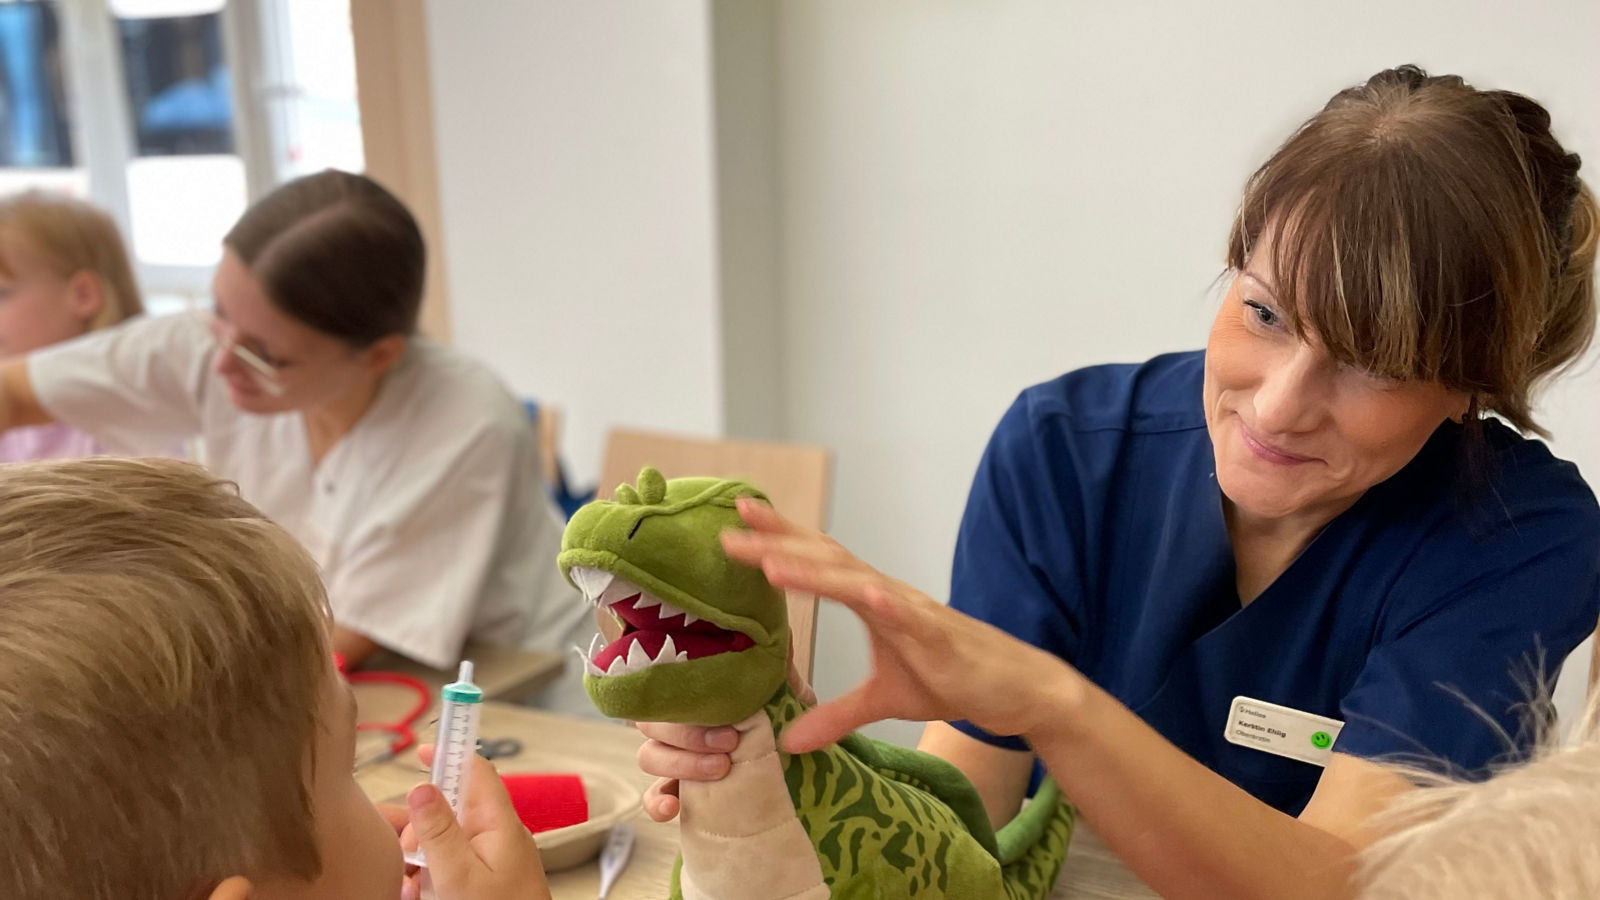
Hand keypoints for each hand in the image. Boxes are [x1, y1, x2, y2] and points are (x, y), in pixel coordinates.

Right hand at [399, 744, 550, 899]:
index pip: (476, 771)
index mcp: (499, 824)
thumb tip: (422, 786)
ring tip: (413, 886)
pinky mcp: (483, 880)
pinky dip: (430, 877)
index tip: (421, 750)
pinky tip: (418, 893)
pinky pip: (449, 866)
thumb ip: (439, 831)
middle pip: (450, 809)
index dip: (450, 754)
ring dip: (420, 858)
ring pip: (443, 841)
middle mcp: (496, 836)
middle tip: (409, 856)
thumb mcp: (459, 876)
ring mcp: (490, 859)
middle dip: (421, 827)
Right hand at [635, 650, 817, 821]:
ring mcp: (672, 758)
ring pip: (650, 756)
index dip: (681, 694)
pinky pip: (652, 798)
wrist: (791, 766)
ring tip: (721, 769)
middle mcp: (676, 724)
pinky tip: (673, 808)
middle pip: (653, 721)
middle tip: (729, 741)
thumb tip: (779, 644)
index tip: (715, 705)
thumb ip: (777, 672)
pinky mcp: (675, 792)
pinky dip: (658, 803)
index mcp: (694, 697)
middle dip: (688, 732)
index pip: (667, 686)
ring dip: (681, 763)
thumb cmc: (776, 724)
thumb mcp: (782, 696)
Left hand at [720, 497, 1083, 751]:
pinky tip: (866, 594)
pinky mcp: (940, 635)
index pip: (818, 560)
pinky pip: (910, 616)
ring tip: (772, 564)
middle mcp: (886, 594)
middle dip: (780, 542)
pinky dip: (886, 603)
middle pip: (827, 559)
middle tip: (734, 525)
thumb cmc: (952, 680)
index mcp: (871, 599)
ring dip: (816, 571)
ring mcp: (913, 611)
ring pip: (858, 582)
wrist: (1015, 688)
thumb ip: (835, 716)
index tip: (741, 516)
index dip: (781, 536)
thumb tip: (789, 742)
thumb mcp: (882, 702)